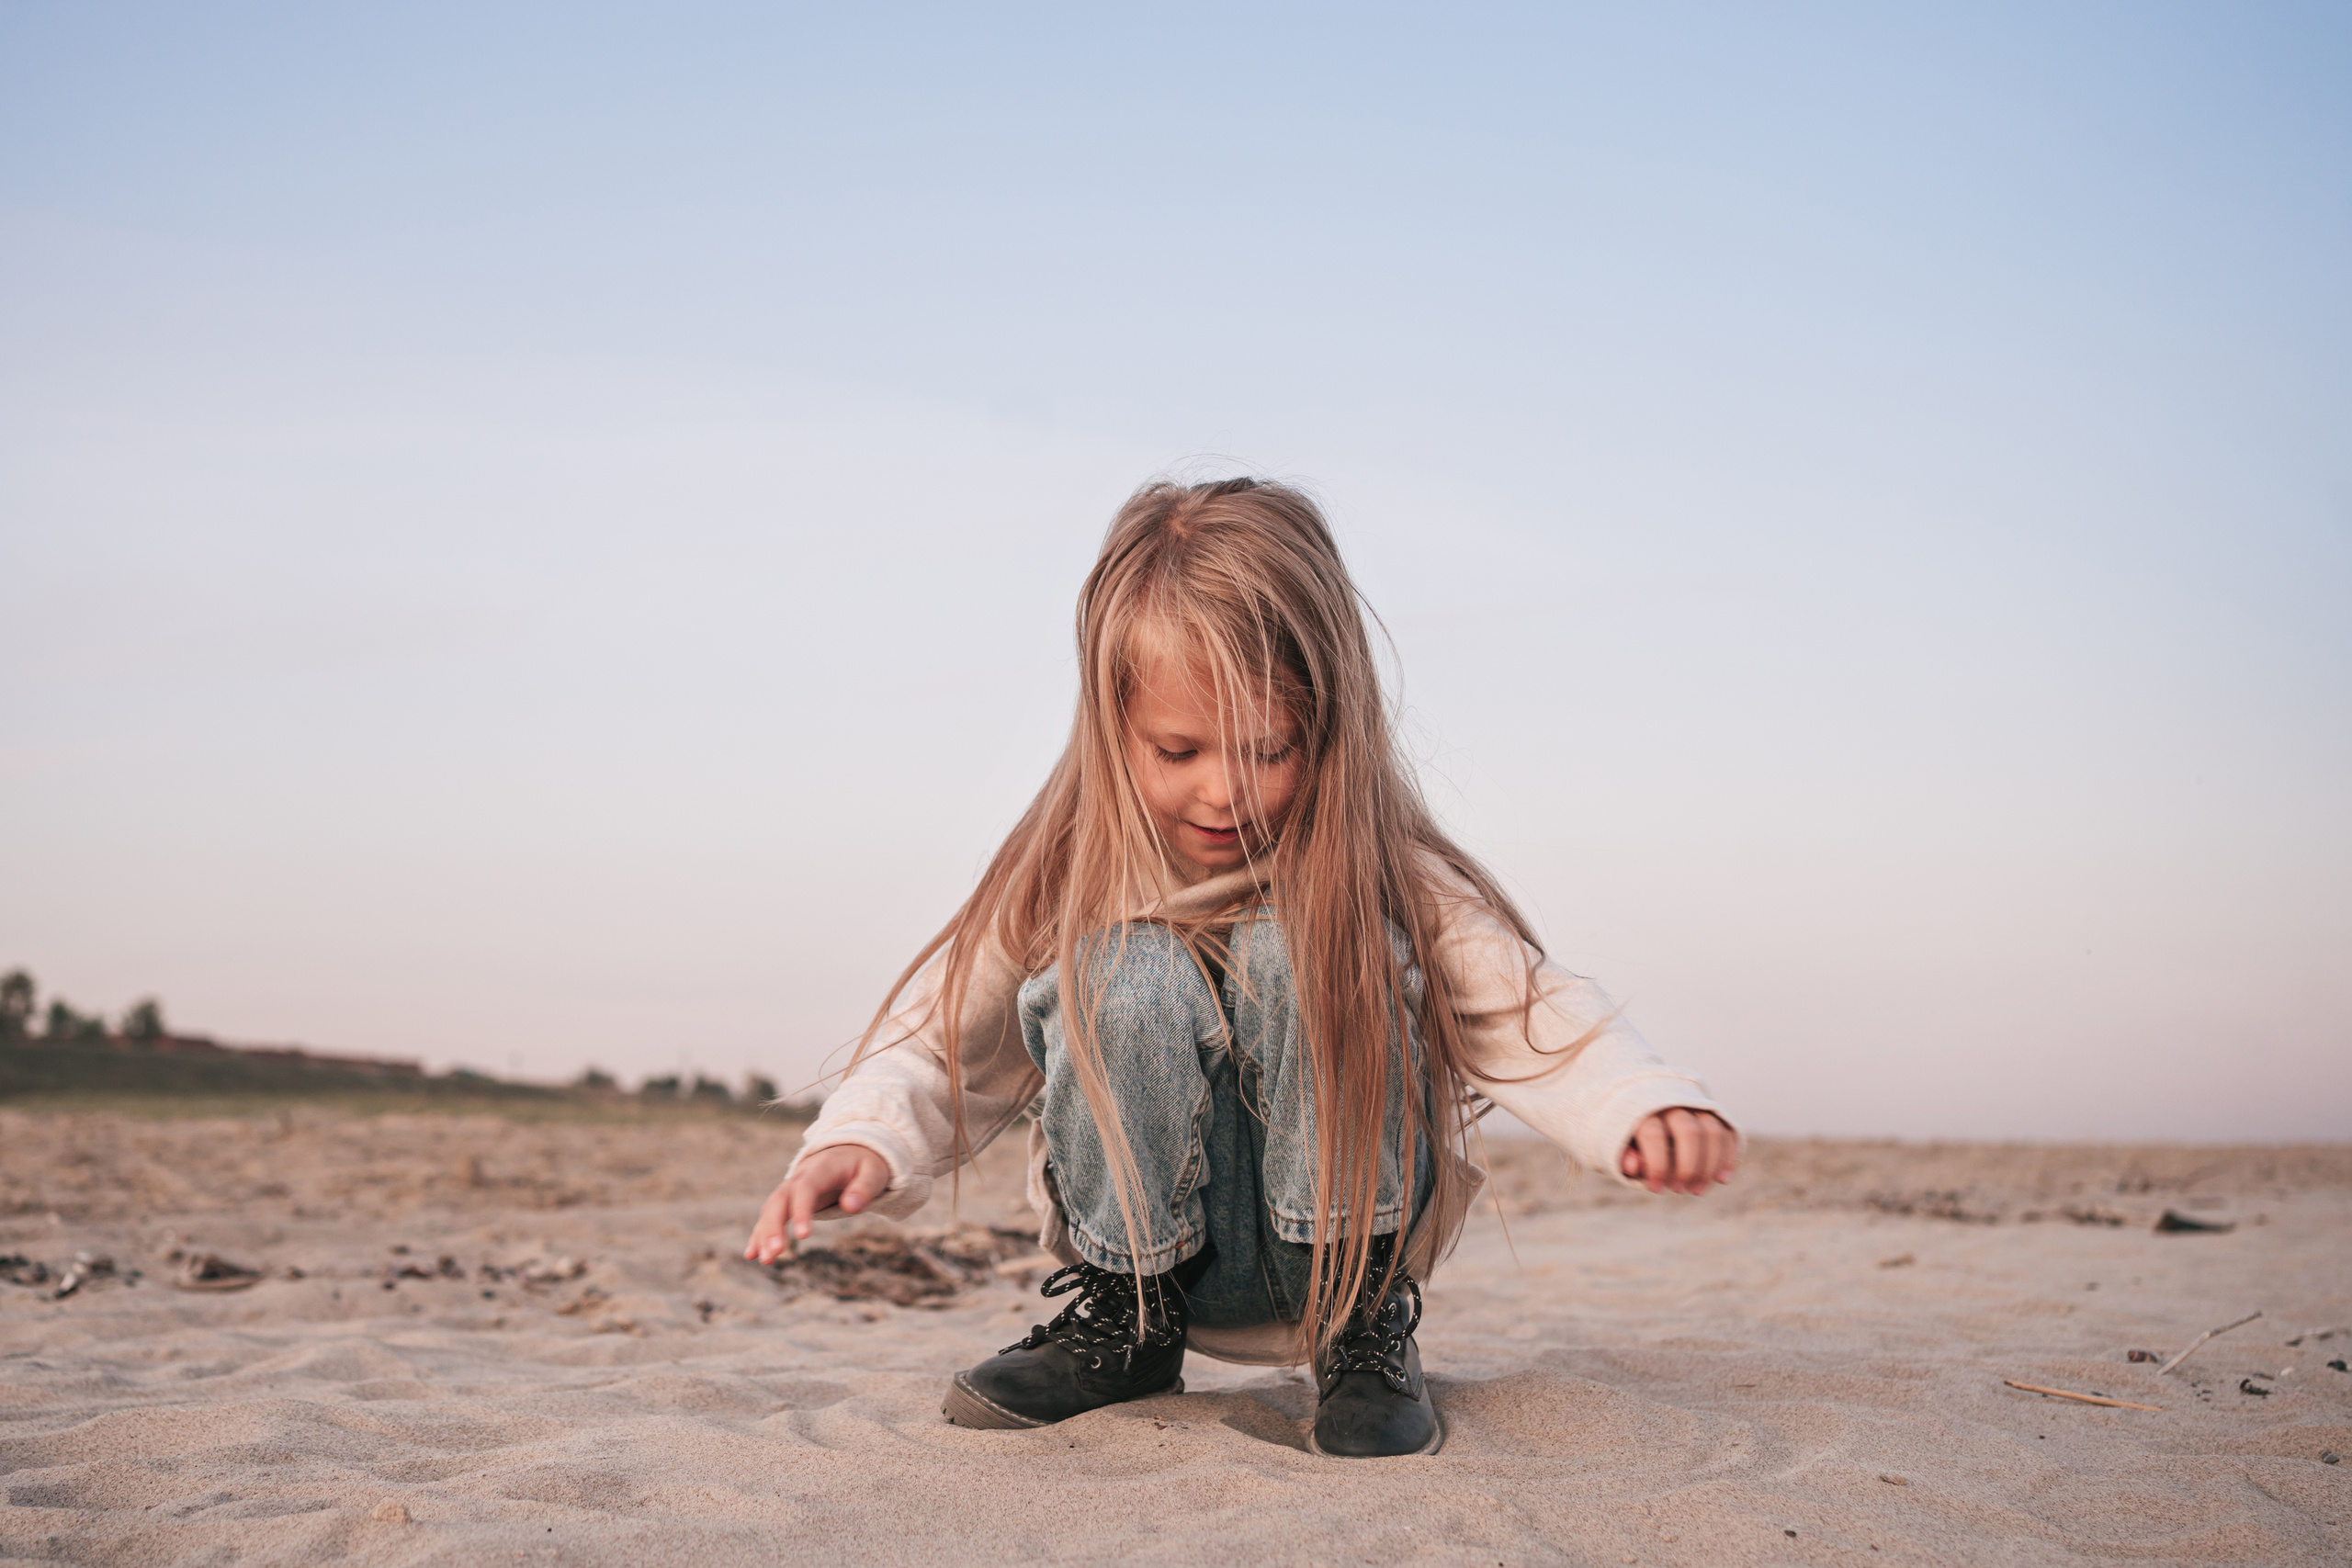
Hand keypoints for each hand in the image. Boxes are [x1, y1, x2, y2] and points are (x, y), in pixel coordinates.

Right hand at [743, 1144, 891, 1264]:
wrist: (850, 1151)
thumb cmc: (864, 1165)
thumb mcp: (874, 1173)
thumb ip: (864, 1189)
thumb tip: (851, 1207)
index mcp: (821, 1168)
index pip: (805, 1189)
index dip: (801, 1211)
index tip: (804, 1236)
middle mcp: (799, 1177)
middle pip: (780, 1199)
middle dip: (774, 1226)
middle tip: (775, 1253)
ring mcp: (791, 1188)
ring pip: (771, 1209)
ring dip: (764, 1234)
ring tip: (765, 1260)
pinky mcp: (789, 1201)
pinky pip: (770, 1216)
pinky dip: (760, 1233)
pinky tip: (752, 1254)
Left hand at [1620, 1108, 1736, 1194]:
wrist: (1642, 1100)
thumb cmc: (1629, 1132)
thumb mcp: (1617, 1142)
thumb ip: (1623, 1154)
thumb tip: (1632, 1166)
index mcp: (1643, 1108)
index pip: (1654, 1134)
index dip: (1657, 1165)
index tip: (1656, 1188)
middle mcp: (1672, 1103)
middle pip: (1689, 1131)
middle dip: (1688, 1167)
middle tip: (1680, 1190)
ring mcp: (1695, 1105)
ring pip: (1713, 1132)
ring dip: (1710, 1166)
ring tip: (1698, 1190)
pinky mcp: (1713, 1112)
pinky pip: (1727, 1132)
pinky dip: (1729, 1156)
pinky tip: (1722, 1179)